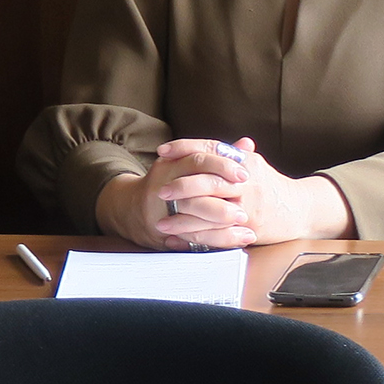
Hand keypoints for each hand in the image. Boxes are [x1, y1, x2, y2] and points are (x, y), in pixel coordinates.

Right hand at [108, 140, 257, 249]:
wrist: (135, 210)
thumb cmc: (171, 183)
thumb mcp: (189, 164)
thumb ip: (219, 156)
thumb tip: (247, 144)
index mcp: (172, 163)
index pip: (199, 158)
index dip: (222, 165)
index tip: (244, 174)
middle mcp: (164, 183)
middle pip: (194, 185)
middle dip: (223, 194)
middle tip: (245, 201)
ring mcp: (161, 208)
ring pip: (193, 212)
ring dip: (222, 219)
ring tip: (245, 222)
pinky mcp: (164, 230)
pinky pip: (194, 235)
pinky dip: (219, 238)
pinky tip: (239, 238)